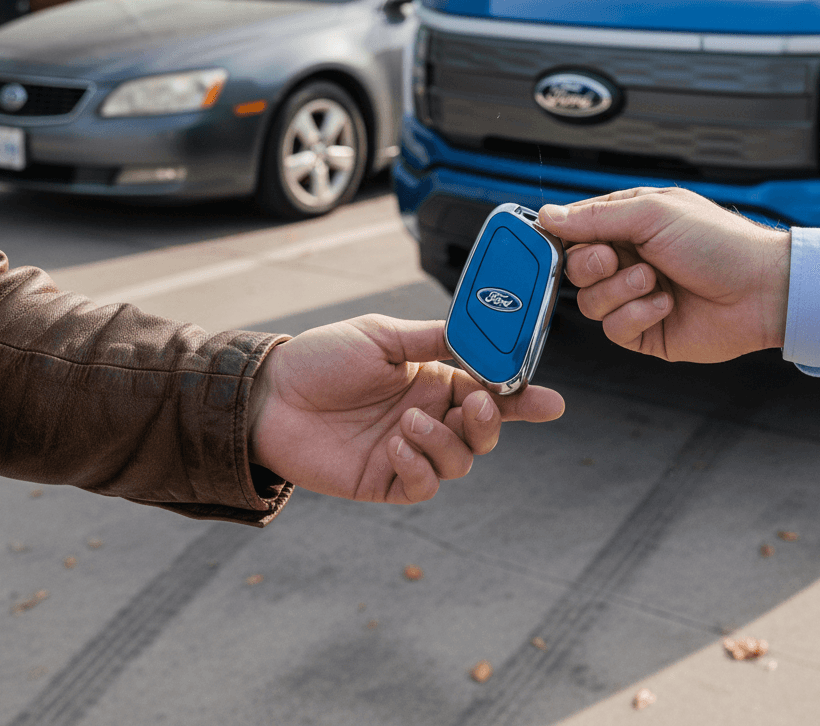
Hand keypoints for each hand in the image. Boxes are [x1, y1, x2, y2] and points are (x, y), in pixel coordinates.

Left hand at [248, 314, 563, 503]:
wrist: (269, 395)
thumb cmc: (322, 358)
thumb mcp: (383, 335)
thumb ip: (434, 339)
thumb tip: (483, 335)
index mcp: (433, 379)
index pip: (489, 391)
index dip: (523, 399)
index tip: (551, 402)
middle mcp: (428, 416)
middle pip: (484, 432)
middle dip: (490, 422)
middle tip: (474, 405)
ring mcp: (408, 450)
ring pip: (460, 461)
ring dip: (445, 441)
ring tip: (408, 421)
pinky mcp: (386, 480)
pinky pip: (424, 485)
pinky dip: (420, 466)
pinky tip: (396, 443)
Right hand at [538, 187, 790, 362]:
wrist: (761, 290)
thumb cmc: (718, 242)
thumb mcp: (652, 213)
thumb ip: (595, 216)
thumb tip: (548, 215)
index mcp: (625, 225)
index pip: (572, 230)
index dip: (563, 238)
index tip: (563, 240)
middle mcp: (626, 260)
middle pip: (573, 269)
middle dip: (593, 265)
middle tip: (620, 258)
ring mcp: (633, 297)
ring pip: (588, 302)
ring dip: (621, 291)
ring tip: (655, 281)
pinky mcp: (644, 331)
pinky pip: (612, 329)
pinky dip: (636, 316)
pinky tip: (665, 304)